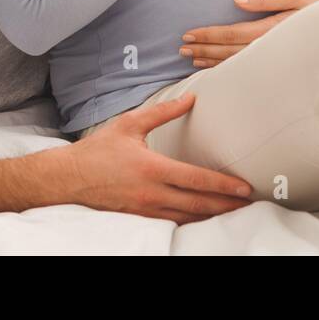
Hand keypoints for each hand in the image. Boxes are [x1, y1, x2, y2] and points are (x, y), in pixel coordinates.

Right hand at [0, 94, 251, 223]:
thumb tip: (190, 98)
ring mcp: (147, 209)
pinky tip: (205, 216)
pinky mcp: (141, 216)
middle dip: (227, 204)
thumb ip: (163, 112)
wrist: (69, 178)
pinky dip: (193, 220)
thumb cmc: (98, 150)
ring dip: (214, 214)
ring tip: (235, 209)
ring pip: (189, 217)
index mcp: (152, 168)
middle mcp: (152, 193)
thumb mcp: (130, 124)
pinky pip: (174, 221)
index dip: (223, 185)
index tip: (243, 186)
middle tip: (249, 202)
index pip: (196, 180)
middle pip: (199, 204)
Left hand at [179, 0, 318, 66]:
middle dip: (203, 50)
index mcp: (272, 30)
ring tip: (192, 59)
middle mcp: (271, 49)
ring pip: (236, 64)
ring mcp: (275, 61)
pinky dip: (229, 70)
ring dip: (212, 61)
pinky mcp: (280, 67)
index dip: (208, 35)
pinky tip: (216, 71)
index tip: (188, 36)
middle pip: (229, 51)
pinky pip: (249, 71)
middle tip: (181, 49)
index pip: (232, 34)